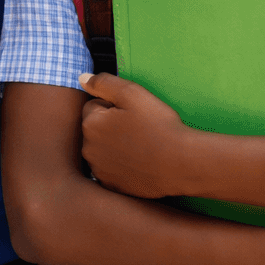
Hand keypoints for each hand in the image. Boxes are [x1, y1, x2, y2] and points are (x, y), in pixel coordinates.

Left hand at [79, 72, 192, 198]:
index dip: (114, 107)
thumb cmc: (159, 126)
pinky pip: (110, 169)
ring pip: (102, 150)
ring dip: (114, 146)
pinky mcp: (111, 185)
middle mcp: (88, 149)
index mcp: (90, 124)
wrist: (182, 163)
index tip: (132, 114)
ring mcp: (99, 170)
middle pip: (95, 129)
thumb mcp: (132, 93)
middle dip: (110, 126)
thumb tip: (81, 78)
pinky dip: (120, 165)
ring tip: (140, 146)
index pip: (93, 106)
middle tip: (138, 130)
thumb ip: (103, 83)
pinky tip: (138, 162)